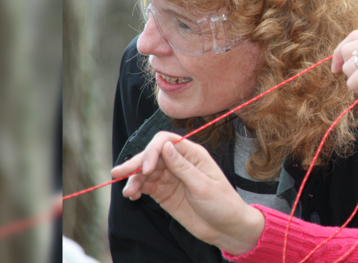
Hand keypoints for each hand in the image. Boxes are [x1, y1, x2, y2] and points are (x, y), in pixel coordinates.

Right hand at [111, 132, 264, 255]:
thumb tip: (165, 146)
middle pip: (152, 156)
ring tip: (128, 192)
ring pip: (146, 172)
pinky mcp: (165, 193)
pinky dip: (137, 189)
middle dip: (136, 163)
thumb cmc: (223, 204)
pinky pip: (147, 186)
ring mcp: (171, 178)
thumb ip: (182, 167)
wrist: (227, 228)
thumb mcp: (203, 186)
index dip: (152, 151)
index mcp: (193, 154)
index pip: (166, 141)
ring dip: (134, 179)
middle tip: (118, 173)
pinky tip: (133, 195)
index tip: (146, 168)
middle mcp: (180, 163)